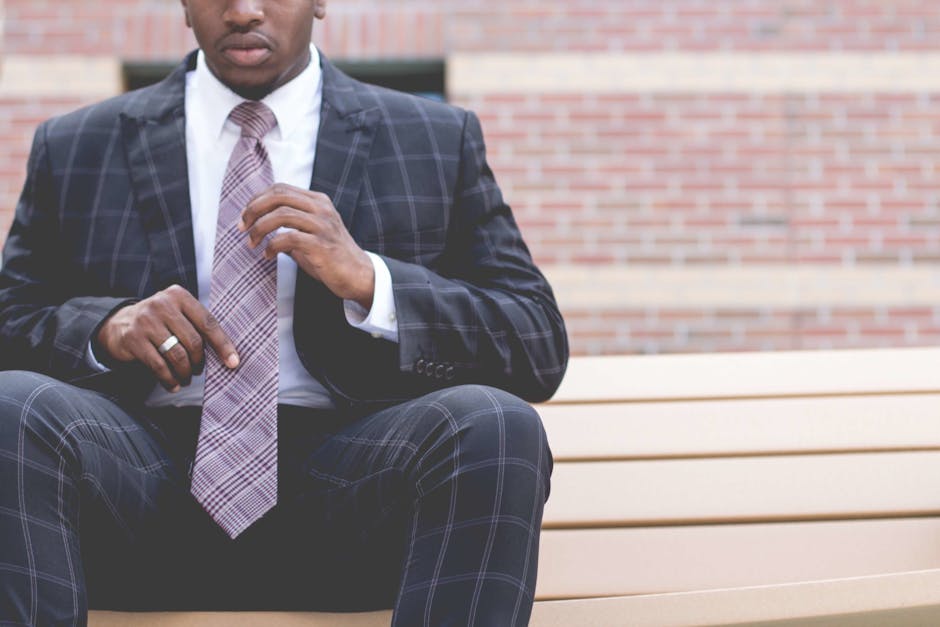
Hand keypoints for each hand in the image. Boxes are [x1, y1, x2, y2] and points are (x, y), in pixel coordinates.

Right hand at [95, 285, 238, 391]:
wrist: (119, 323)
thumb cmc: (161, 322)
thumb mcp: (178, 314)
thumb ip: (198, 326)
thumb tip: (228, 355)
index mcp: (179, 295)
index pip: (208, 323)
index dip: (223, 345)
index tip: (233, 363)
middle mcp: (162, 304)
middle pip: (193, 341)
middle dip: (199, 362)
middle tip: (198, 371)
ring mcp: (145, 321)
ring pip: (177, 355)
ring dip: (185, 373)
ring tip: (186, 379)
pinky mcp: (133, 338)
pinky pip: (158, 365)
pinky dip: (169, 379)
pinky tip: (173, 385)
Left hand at [239, 183, 374, 308]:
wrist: (359, 275)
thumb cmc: (331, 256)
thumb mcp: (310, 233)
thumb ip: (290, 224)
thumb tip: (257, 222)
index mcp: (318, 201)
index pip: (280, 189)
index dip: (257, 200)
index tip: (245, 217)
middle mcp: (321, 208)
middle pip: (278, 196)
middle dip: (253, 210)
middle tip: (242, 227)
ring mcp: (323, 225)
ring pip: (281, 214)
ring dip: (259, 229)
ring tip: (252, 243)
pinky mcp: (322, 245)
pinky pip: (288, 238)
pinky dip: (272, 246)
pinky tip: (268, 255)